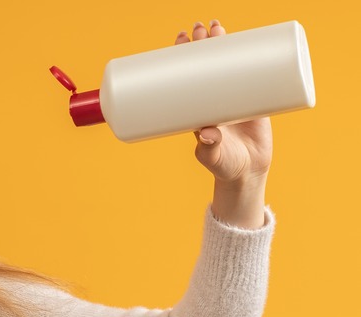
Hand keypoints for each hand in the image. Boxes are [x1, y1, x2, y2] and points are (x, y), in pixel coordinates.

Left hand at [176, 20, 271, 227]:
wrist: (247, 172)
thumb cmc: (223, 165)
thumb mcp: (213, 156)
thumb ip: (209, 146)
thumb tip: (207, 133)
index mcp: (194, 107)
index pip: (184, 75)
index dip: (181, 55)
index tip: (179, 38)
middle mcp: (211, 97)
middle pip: (203, 63)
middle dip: (200, 44)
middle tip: (198, 28)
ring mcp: (232, 96)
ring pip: (226, 64)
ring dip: (222, 44)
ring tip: (217, 26)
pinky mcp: (253, 99)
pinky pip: (251, 74)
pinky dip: (251, 57)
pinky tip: (250, 40)